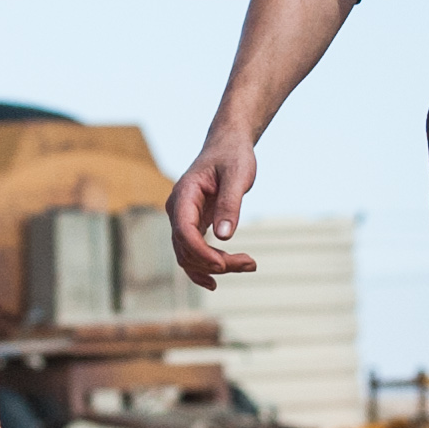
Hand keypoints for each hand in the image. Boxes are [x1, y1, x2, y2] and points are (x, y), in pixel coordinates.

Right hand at [166, 134, 258, 287]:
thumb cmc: (233, 156)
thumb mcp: (238, 175)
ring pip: (189, 255)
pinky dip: (203, 268)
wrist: (227, 146)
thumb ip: (230, 203)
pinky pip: (192, 252)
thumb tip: (225, 235)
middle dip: (216, 262)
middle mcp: (177, 210)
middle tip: (251, 263)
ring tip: (249, 265)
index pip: (184, 231)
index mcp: (184, 195)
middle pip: (187, 248)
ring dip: (215, 267)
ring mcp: (182, 219)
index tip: (224, 264)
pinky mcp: (192, 225)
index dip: (201, 252)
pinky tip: (215, 281)